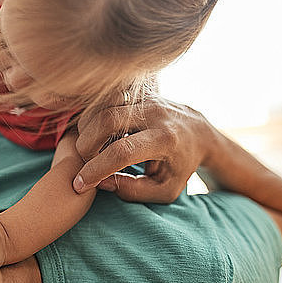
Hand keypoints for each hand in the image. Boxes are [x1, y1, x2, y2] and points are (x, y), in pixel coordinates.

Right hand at [73, 98, 212, 202]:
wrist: (199, 133)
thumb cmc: (180, 167)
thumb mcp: (164, 190)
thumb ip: (133, 191)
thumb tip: (101, 182)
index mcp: (165, 140)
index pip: (122, 152)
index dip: (96, 169)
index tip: (81, 184)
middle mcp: (155, 113)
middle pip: (107, 120)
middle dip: (87, 144)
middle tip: (85, 161)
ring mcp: (146, 98)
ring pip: (103, 106)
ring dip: (87, 128)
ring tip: (91, 148)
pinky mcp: (138, 91)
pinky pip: (106, 98)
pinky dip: (93, 116)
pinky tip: (96, 133)